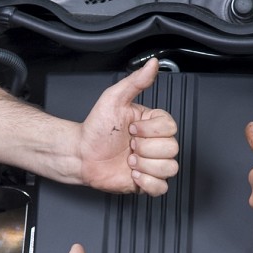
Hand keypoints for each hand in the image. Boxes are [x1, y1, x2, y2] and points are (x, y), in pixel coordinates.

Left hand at [78, 59, 177, 195]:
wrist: (81, 155)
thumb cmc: (95, 129)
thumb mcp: (114, 99)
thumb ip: (136, 81)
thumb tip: (152, 64)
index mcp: (152, 125)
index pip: (170, 127)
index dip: (149, 130)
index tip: (131, 128)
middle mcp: (155, 144)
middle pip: (172, 149)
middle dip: (145, 148)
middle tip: (129, 145)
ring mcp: (152, 164)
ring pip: (169, 168)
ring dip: (146, 165)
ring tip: (129, 160)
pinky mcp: (146, 183)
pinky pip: (162, 188)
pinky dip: (148, 182)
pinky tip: (133, 175)